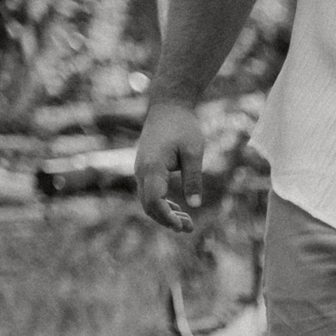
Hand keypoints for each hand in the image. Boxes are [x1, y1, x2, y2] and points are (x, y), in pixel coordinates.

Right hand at [135, 101, 205, 232]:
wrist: (168, 107)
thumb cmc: (183, 126)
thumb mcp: (193, 152)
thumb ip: (193, 178)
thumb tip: (194, 205)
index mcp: (152, 166)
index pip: (154, 200)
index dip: (166, 216)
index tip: (181, 226)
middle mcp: (142, 170)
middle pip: (148, 205)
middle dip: (167, 220)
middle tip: (189, 228)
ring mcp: (141, 170)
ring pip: (148, 201)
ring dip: (165, 214)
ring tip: (187, 224)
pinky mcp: (146, 169)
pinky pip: (150, 193)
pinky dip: (162, 205)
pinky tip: (179, 210)